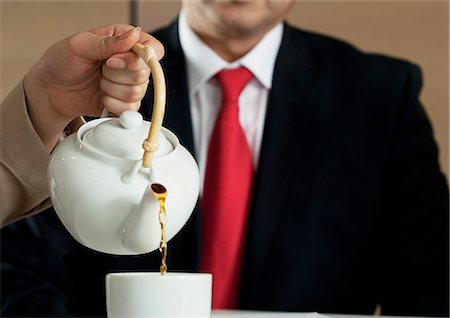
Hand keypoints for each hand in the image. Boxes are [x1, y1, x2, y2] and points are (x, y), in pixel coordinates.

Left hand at [23, 24, 163, 150]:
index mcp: (125, 42)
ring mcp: (129, 85)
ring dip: (111, 89)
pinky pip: (130, 109)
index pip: (153, 49)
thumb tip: (133, 36)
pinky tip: (101, 96)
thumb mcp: (79, 45)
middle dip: (116, 74)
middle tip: (100, 69)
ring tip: (98, 82)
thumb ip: (108, 42)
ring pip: (137, 92)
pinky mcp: (125, 104)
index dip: (140, 57)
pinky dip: (112, 104)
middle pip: (144, 73)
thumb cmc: (62, 62)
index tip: (114, 60)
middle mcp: (131, 63)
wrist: (51, 90)